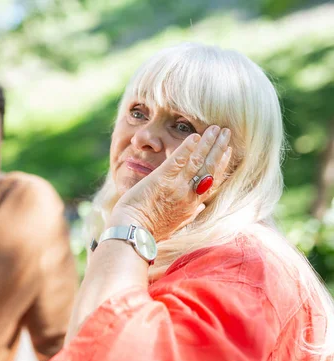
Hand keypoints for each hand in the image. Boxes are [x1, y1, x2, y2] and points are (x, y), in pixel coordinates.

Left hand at [109, 125, 231, 241]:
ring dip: (208, 142)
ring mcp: (176, 187)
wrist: (133, 233)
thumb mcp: (176, 225)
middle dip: (219, 148)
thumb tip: (200, 207)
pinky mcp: (161, 180)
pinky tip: (194, 136)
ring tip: (216, 128)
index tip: (227, 151)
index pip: (213, 181)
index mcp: (192, 205)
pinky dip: (187, 147)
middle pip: (210, 167)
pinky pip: (178, 160)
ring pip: (198, 161)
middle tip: (227, 132)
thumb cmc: (149, 230)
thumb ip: (190, 214)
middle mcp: (189, 195)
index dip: (222, 164)